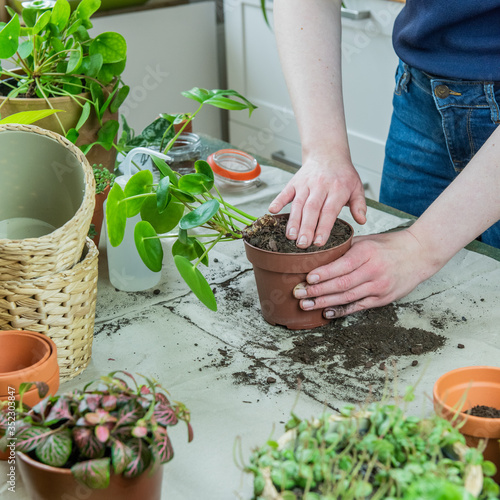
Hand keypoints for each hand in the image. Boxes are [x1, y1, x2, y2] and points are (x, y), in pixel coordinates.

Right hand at [268, 155, 366, 248]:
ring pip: (298, 203)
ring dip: (293, 220)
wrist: (328, 153)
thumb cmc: (343, 175)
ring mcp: (306, 184)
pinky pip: (285, 192)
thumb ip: (359, 205)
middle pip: (312, 209)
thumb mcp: (357, 187)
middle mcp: (320, 186)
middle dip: (306, 228)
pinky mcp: (294, 182)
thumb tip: (362, 221)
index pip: (329, 211)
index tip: (319, 242)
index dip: (323, 227)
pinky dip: (278, 201)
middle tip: (303, 244)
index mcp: (338, 189)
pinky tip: (273, 211)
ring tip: (291, 236)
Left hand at [292, 229, 439, 317]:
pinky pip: (358, 306)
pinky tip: (326, 313)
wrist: (419, 254)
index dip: (324, 274)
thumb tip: (316, 254)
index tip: (307, 278)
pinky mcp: (383, 299)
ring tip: (305, 305)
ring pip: (347, 297)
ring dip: (324, 303)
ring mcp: (379, 287)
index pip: (342, 266)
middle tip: (298, 294)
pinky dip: (341, 311)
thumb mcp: (366, 240)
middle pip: (341, 284)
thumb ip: (344, 248)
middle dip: (317, 291)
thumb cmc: (388, 245)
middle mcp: (373, 271)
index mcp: (367, 253)